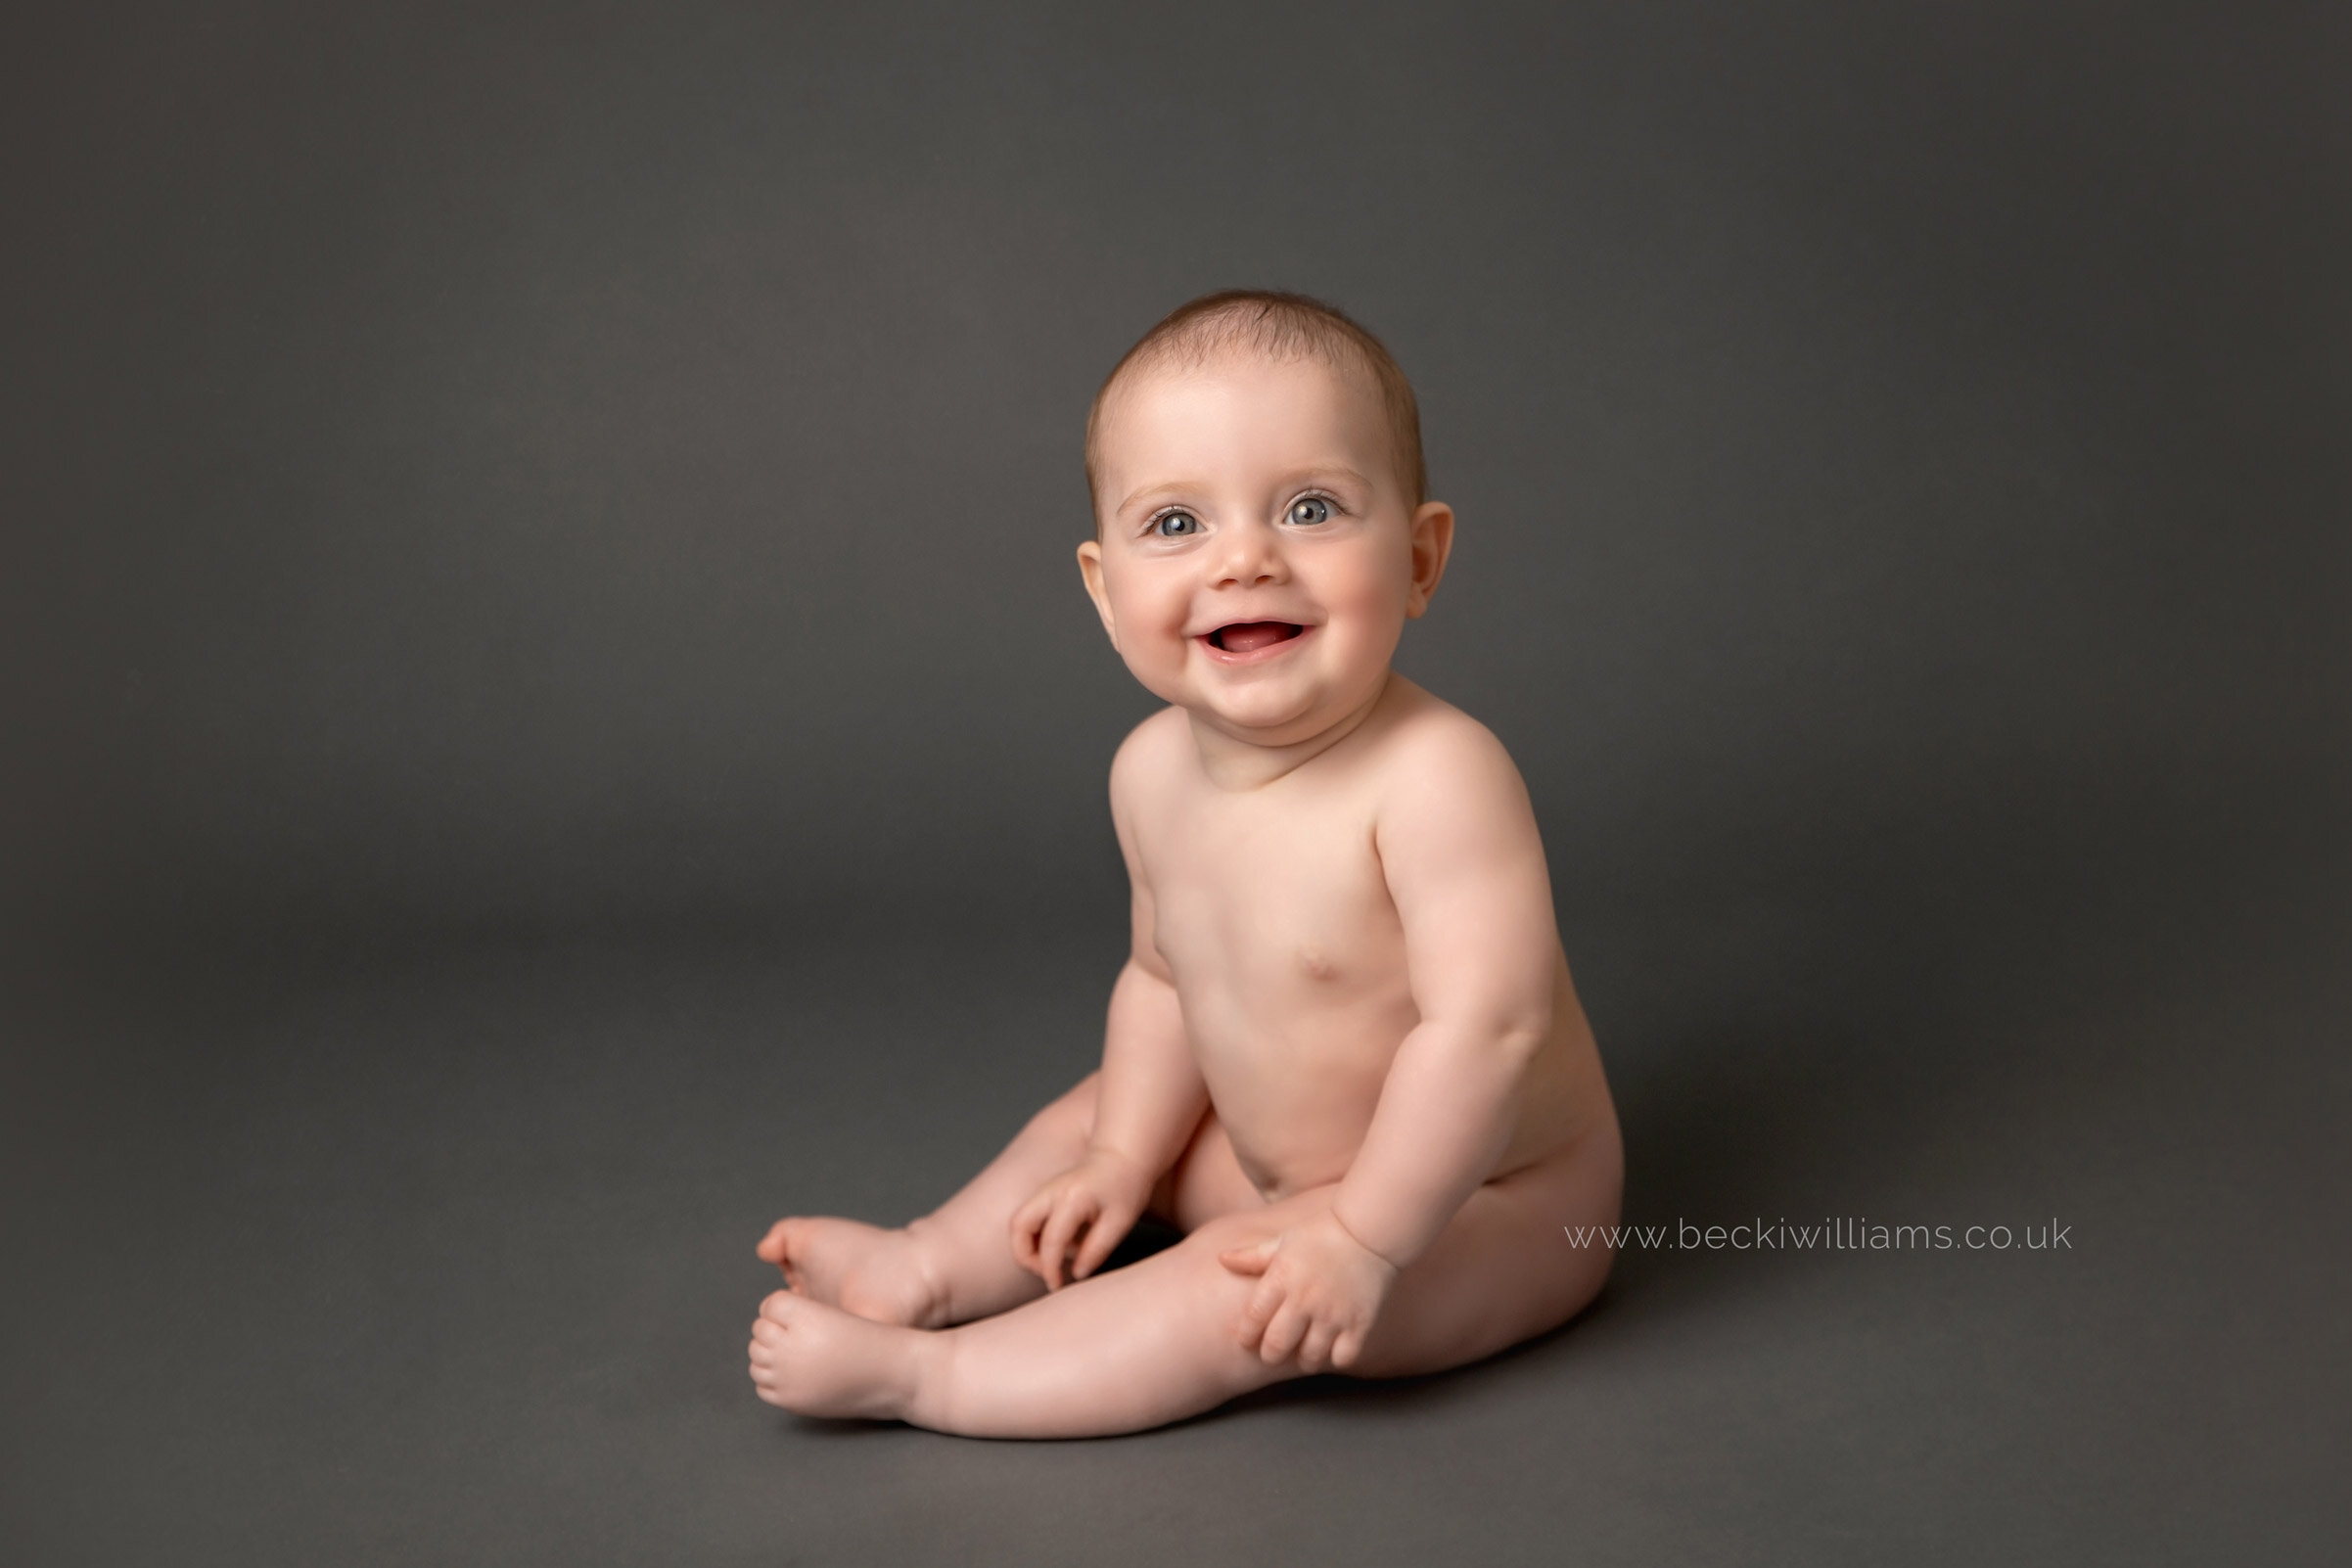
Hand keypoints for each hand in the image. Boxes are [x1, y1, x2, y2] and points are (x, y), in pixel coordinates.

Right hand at [1010, 1149, 1152, 1289]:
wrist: (1124, 1155)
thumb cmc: (1126, 1188)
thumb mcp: (1120, 1223)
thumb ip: (1097, 1250)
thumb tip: (1076, 1274)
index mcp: (1072, 1199)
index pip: (1050, 1240)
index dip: (1050, 1269)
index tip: (1058, 1286)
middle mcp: (1051, 1191)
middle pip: (1017, 1226)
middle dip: (1025, 1256)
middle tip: (1049, 1272)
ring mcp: (1045, 1190)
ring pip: (1018, 1223)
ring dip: (1028, 1247)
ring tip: (1058, 1260)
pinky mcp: (1045, 1194)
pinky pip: (1029, 1219)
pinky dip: (1036, 1238)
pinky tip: (1064, 1245)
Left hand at [1218, 1209, 1400, 1371]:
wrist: (1369, 1230)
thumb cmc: (1320, 1234)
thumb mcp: (1282, 1241)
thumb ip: (1251, 1257)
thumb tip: (1221, 1260)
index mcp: (1281, 1279)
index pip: (1252, 1320)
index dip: (1245, 1336)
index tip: (1247, 1339)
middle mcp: (1304, 1300)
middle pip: (1276, 1346)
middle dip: (1270, 1354)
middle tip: (1273, 1351)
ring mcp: (1333, 1314)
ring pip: (1309, 1358)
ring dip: (1304, 1359)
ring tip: (1304, 1350)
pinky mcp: (1359, 1323)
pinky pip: (1342, 1358)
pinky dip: (1335, 1357)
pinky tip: (1333, 1347)